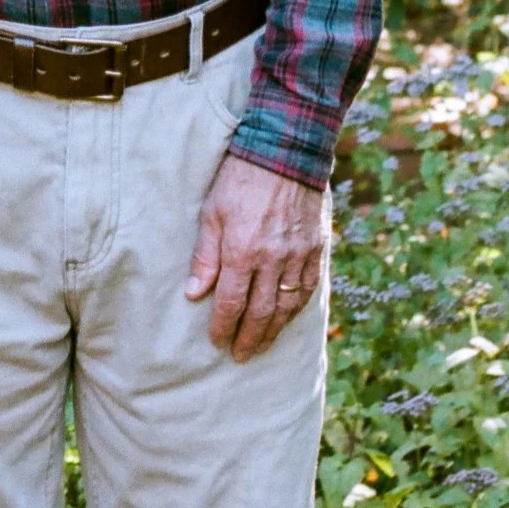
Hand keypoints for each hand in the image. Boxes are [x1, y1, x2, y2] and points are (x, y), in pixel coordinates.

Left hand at [185, 152, 328, 361]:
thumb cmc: (239, 178)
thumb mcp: (211, 211)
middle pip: (260, 312)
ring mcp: (297, 256)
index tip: (217, 341)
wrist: (284, 152)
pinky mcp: (315, 248)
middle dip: (248, 338)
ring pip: (286, 306)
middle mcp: (271, 260)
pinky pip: (308, 288)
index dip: (223, 326)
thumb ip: (205, 255)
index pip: (230, 302)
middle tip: (240, 356)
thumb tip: (193, 293)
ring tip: (262, 346)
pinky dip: (297, 308)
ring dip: (273, 331)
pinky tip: (288, 318)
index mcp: (242, 251)